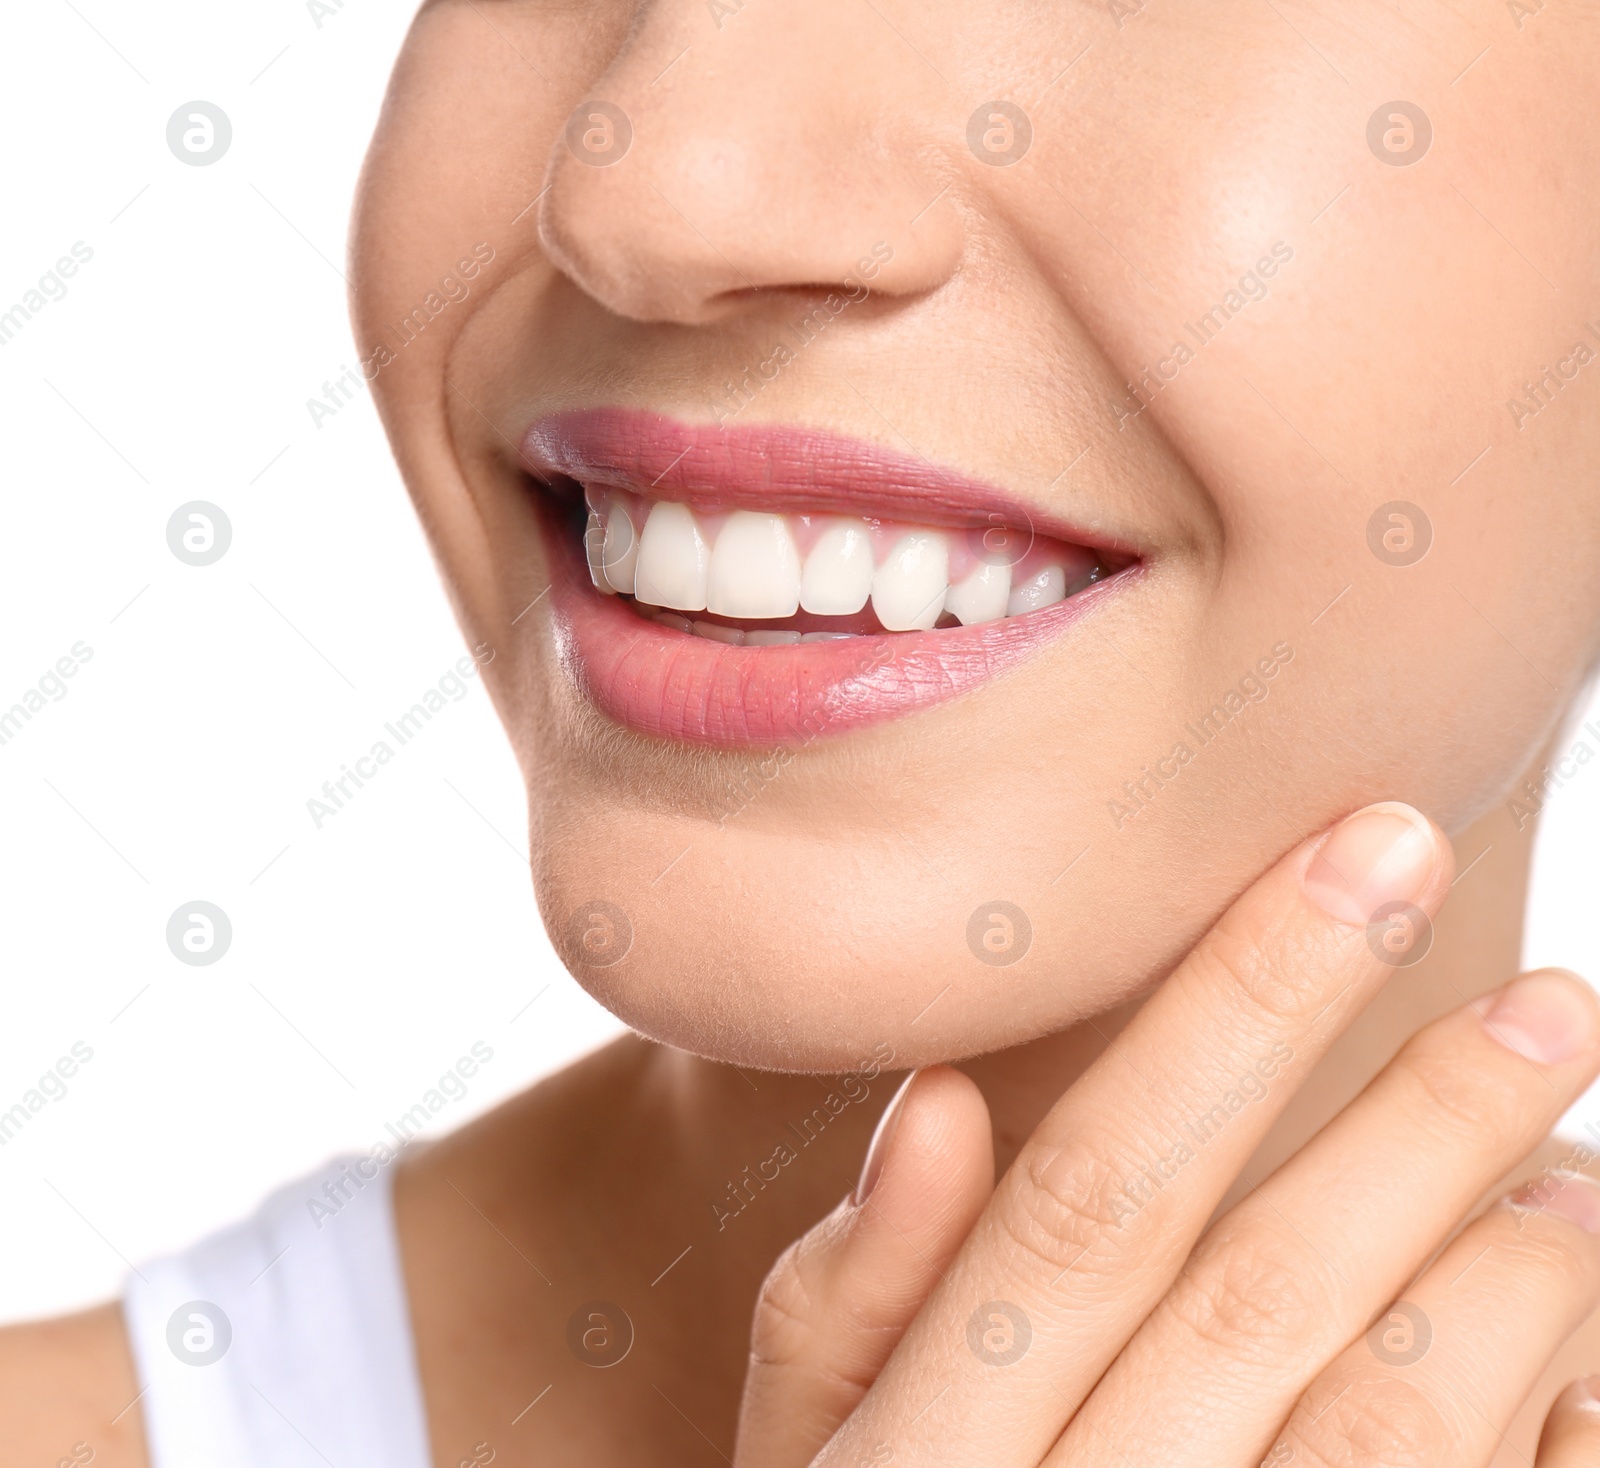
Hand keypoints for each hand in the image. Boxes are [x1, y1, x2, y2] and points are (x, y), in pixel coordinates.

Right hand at [734, 802, 1599, 1466]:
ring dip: (1509, 1284)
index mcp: (926, 1448)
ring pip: (1385, 1433)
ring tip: (1573, 1168)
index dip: (1241, 1002)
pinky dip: (1539, 1436)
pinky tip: (1575, 1346)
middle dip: (1418, 1121)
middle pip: (1263, 1288)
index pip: (1102, 1178)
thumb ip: (849, 1297)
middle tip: (1553, 996)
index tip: (1368, 850)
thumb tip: (948, 1095)